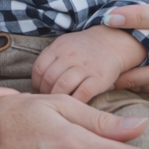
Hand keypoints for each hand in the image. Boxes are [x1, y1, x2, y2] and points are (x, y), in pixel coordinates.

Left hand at [32, 26, 147, 102]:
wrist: (112, 43)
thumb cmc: (84, 48)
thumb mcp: (64, 44)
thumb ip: (50, 58)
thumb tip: (36, 80)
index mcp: (59, 47)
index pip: (39, 68)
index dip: (36, 83)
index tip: (39, 91)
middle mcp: (70, 56)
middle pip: (49, 79)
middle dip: (46, 93)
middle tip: (48, 101)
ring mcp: (85, 67)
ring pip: (63, 87)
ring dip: (58, 99)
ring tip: (59, 104)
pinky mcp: (99, 78)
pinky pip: (82, 94)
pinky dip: (75, 102)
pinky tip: (73, 105)